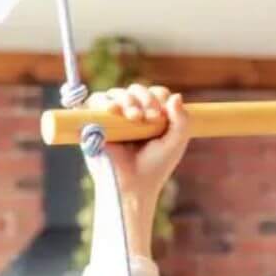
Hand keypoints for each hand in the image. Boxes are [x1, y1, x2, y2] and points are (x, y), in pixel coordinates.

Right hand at [83, 85, 189, 253]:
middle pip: (135, 90)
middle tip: (149, 117)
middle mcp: (130, 114)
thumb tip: (176, 96)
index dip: (158, 96)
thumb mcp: (176, 142)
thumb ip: (182, 120)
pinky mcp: (93, 124)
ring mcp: (111, 118)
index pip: (154, 92)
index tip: (160, 115)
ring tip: (134, 117)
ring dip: (126, 99)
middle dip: (144, 98)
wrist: (133, 186)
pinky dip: (102, 101)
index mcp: (151, 115)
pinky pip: (92, 103)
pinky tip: (113, 110)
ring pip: (115, 93)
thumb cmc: (155, 166)